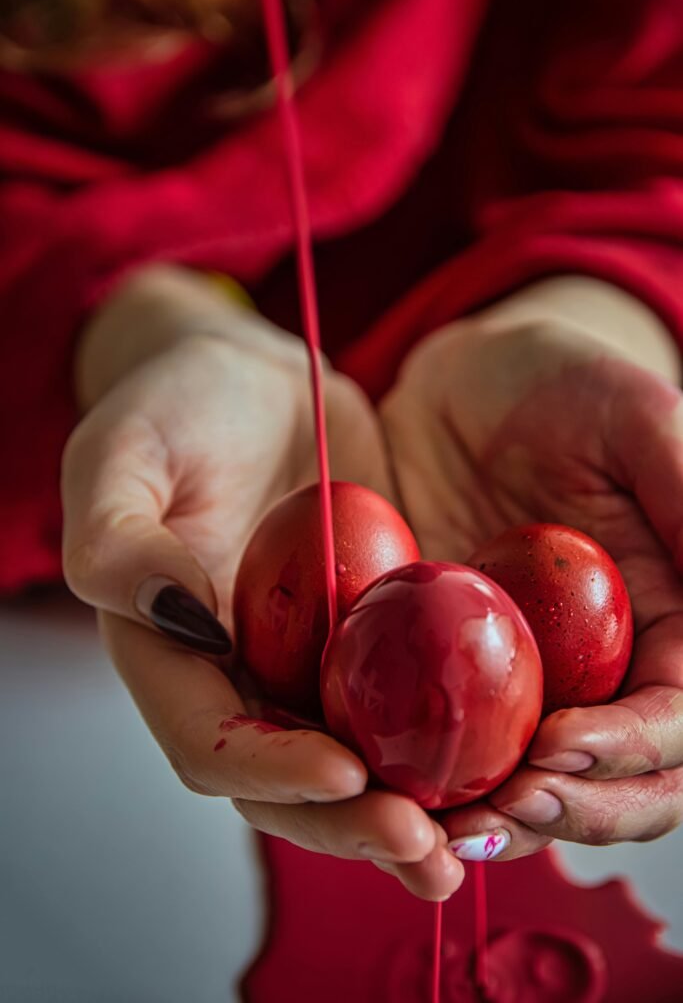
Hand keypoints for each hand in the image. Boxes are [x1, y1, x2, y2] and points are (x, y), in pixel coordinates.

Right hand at [62, 266, 463, 900]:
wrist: (257, 387)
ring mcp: (302, 666)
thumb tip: (176, 621)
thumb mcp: (122, 453)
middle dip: (349, 823)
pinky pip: (400, 709)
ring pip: (347, 767)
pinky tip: (497, 775)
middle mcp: (235, 679)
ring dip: (401, 816)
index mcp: (168, 654)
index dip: (271, 771)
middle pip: (283, 784)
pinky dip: (441, 750)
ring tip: (469, 844)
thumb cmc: (178, 407)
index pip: (208, 741)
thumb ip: (116, 540)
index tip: (346, 773)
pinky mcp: (363, 643)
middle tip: (424, 847)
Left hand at [381, 277, 682, 861]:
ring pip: (530, 785)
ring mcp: (529, 683)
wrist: (455, 388)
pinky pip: (445, 745)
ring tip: (435, 827)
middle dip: (565, 810)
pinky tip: (380, 786)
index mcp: (672, 628)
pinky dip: (423, 780)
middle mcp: (609, 673)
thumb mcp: (633, 416)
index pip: (674, 722)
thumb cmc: (556, 384)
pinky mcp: (451, 678)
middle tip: (499, 808)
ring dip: (492, 820)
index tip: (558, 746)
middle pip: (613, 782)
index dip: (629, 751)